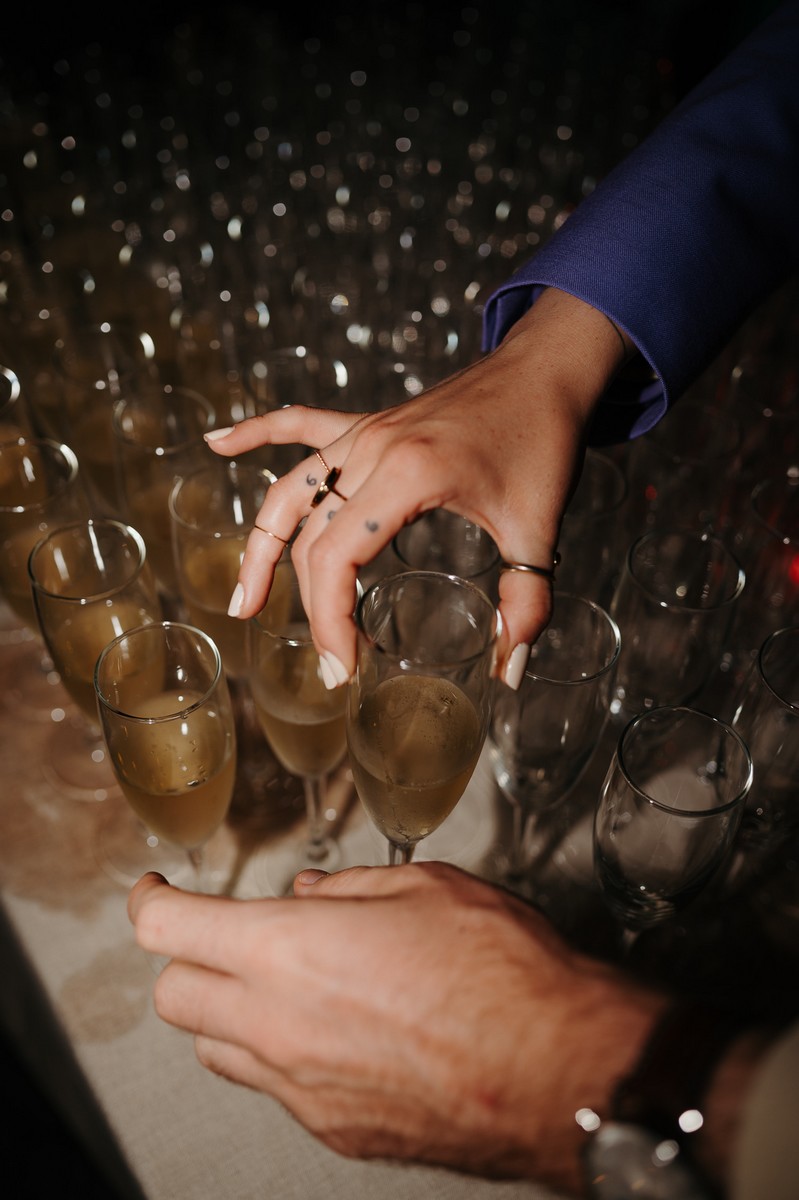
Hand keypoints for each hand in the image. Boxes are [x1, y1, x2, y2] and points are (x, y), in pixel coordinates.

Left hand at [128, 862, 665, 1192]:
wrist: (558, 1070)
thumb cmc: (501, 971)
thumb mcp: (425, 887)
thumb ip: (346, 891)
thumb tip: (306, 899)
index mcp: (288, 952)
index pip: (167, 929)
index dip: (147, 901)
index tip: (153, 890)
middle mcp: (277, 1027)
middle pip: (174, 998)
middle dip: (188, 960)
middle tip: (227, 937)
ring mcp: (301, 1089)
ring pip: (216, 1052)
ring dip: (230, 1013)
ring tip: (286, 986)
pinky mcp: (334, 1131)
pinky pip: (277, 1089)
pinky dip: (284, 1056)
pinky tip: (340, 1033)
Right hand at [204, 288, 625, 687]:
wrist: (547, 369)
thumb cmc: (543, 440)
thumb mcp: (538, 528)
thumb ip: (527, 603)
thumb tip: (510, 670)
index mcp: (407, 475)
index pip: (336, 557)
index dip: (329, 619)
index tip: (343, 666)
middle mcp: (371, 449)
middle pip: (310, 537)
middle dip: (310, 606)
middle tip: (331, 663)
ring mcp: (364, 431)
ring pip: (289, 491)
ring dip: (260, 546)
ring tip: (243, 601)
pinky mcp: (369, 422)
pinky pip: (299, 426)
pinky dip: (256, 433)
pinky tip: (218, 444)